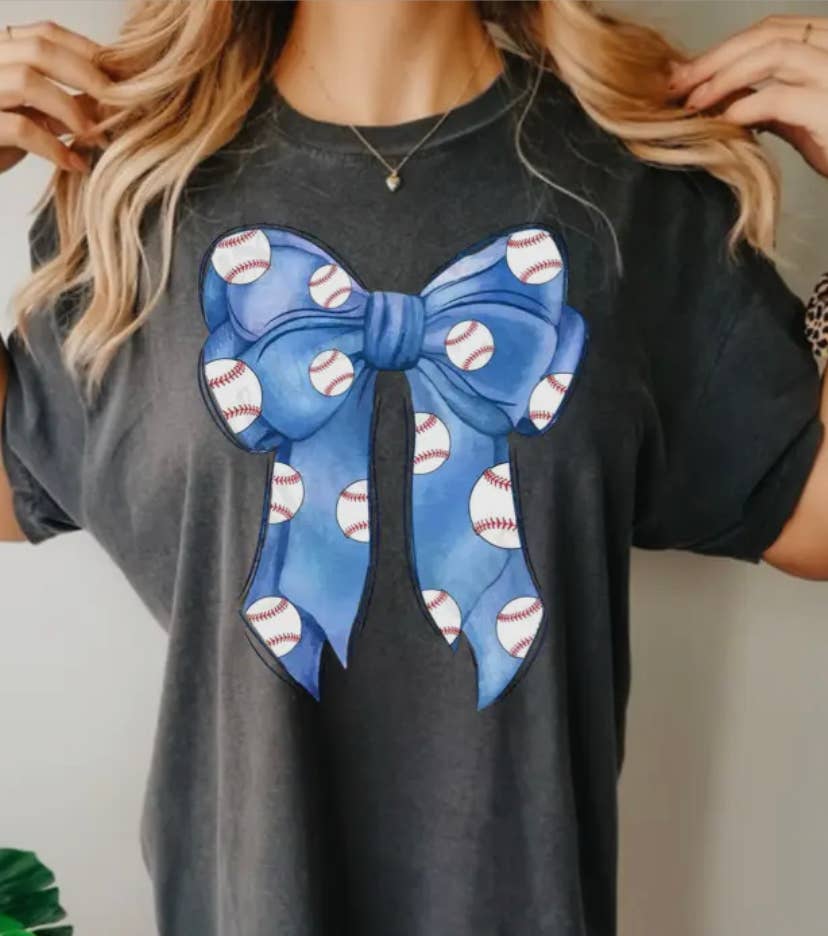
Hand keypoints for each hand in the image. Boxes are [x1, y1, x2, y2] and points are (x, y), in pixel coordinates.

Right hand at [0, 20, 109, 175]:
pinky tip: (75, 164)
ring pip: (28, 81)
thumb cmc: (0, 137)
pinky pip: (20, 128)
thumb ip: (67, 105)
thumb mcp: (37, 116)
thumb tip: (113, 101)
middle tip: (120, 106)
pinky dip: (54, 147)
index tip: (124, 78)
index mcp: (2, 51)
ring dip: (72, 110)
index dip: (90, 52)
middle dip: (88, 77)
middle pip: (41, 50)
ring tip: (98, 138)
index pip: (48, 34)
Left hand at [670, 15, 827, 177]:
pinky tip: (723, 123)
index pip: (772, 31)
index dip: (725, 48)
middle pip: (769, 35)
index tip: (687, 73)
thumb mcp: (804, 121)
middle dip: (715, 58)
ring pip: (774, 54)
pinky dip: (745, 107)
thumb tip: (729, 100)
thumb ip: (773, 104)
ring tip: (693, 103)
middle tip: (677, 85)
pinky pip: (781, 98)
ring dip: (725, 77)